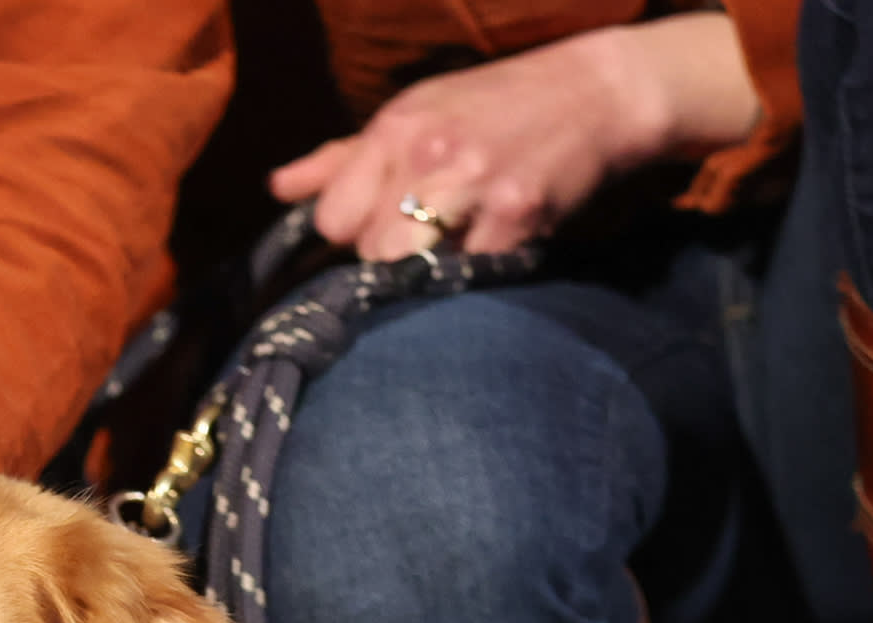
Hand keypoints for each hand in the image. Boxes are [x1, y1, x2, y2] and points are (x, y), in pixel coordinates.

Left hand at [269, 15, 760, 261]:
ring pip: (411, 271)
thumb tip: (279, 188)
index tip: (379, 227)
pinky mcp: (518, 217)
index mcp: (395, 129)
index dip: (351, 234)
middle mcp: (427, 156)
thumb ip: (342, 157)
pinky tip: (493, 248)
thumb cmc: (494, 106)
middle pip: (369, 254)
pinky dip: (477, 275)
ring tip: (455, 246)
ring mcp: (473, 188)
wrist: (594, 95)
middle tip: (424, 241)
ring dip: (428, 273)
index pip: (332, 220)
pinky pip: (471, 277)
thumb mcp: (415, 113)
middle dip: (388, 260)